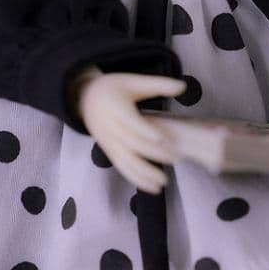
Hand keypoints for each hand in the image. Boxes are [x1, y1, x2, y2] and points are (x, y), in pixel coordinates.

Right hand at [72, 67, 185, 193]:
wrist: (85, 99)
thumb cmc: (113, 88)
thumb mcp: (133, 81)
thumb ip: (158, 85)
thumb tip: (183, 86)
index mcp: (117, 109)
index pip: (132, 123)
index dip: (146, 132)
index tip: (162, 139)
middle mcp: (111, 129)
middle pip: (133, 144)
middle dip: (155, 154)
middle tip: (177, 158)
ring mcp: (109, 143)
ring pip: (126, 162)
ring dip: (145, 174)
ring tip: (165, 182)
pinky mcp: (110, 152)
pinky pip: (123, 168)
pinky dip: (137, 179)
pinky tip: (153, 188)